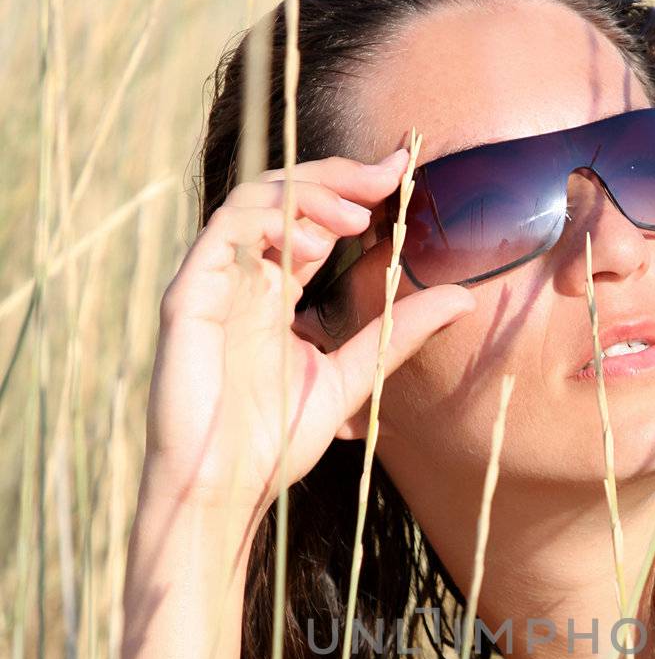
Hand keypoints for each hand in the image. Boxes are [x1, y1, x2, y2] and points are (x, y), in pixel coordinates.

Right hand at [144, 149, 474, 520]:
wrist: (223, 489)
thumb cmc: (273, 441)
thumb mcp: (353, 377)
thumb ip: (399, 334)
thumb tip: (464, 297)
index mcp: (276, 291)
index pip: (313, 217)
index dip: (353, 187)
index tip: (404, 169)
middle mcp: (243, 277)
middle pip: (283, 195)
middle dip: (336, 178)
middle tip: (387, 176)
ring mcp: (213, 282)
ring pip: (253, 202)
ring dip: (307, 196)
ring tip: (355, 218)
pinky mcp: (187, 296)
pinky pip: (222, 236)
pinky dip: (268, 227)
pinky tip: (311, 246)